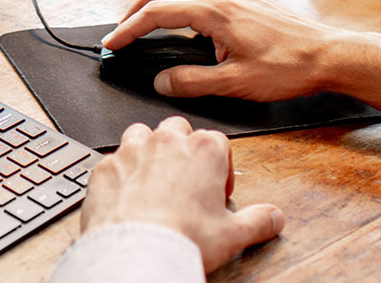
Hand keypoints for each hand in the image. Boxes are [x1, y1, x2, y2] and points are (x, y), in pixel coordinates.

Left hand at [81, 116, 284, 271]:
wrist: (137, 251)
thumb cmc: (183, 238)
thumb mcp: (233, 234)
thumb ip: (259, 221)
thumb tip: (274, 217)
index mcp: (203, 151)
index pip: (218, 142)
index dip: (221, 166)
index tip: (217, 189)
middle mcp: (167, 141)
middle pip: (179, 129)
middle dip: (184, 149)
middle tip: (186, 181)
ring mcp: (133, 151)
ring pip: (142, 133)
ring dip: (148, 150)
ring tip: (154, 180)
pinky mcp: (106, 167)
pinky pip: (113, 159)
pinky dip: (120, 173)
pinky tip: (126, 195)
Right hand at [102, 0, 361, 101]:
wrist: (330, 55)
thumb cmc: (289, 68)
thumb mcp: (236, 83)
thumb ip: (193, 81)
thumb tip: (162, 81)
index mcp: (215, 12)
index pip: (158, 13)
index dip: (130, 28)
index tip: (113, 43)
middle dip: (140, 3)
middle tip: (125, 26)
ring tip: (150, 23)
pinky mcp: (249, 1)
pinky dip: (186, 2)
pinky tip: (190, 26)